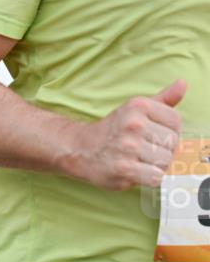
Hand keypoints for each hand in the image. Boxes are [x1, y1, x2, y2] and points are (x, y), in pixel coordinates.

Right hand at [68, 80, 185, 190]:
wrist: (79, 150)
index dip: (169, 132)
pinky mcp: (124, 169)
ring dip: (156, 165)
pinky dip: (150, 177)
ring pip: (165, 161)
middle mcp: (133, 124)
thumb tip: (182, 84)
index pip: (175, 122)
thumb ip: (163, 99)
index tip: (154, 137)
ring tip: (139, 161)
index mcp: (138, 106)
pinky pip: (156, 177)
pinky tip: (137, 172)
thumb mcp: (135, 110)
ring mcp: (128, 147)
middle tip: (145, 151)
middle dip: (163, 150)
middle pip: (172, 142)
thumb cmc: (112, 131)